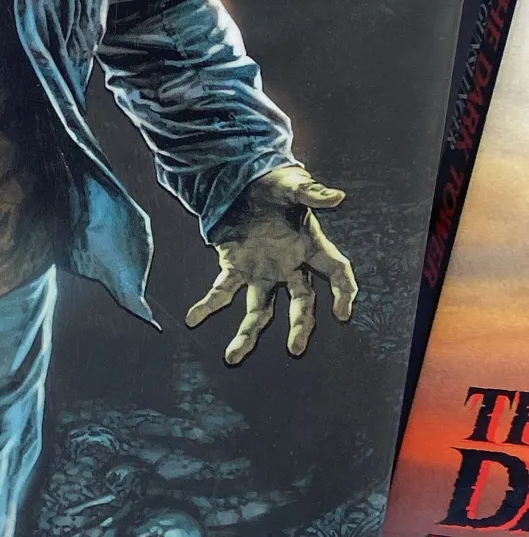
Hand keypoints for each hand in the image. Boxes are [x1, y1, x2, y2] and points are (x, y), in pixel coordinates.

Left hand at [185, 163, 357, 365]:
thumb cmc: (273, 184)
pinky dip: (207, 305)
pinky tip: (193, 318)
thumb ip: (312, 193)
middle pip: (301, 302)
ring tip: (232, 357)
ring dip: (247, 334)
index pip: (336, 272)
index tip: (342, 313)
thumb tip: (338, 197)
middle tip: (295, 348)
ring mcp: (261, 271)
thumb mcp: (292, 184)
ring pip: (260, 310)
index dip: (343, 291)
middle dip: (299, 325)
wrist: (241, 179)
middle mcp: (289, 266)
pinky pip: (221, 290)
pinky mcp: (234, 267)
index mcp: (311, 246)